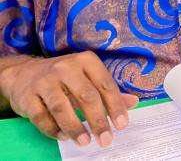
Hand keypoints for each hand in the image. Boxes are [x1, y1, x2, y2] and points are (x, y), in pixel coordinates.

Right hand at [0, 52, 137, 145]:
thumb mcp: (88, 77)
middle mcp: (65, 68)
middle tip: (106, 139)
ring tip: (86, 141)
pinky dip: (53, 130)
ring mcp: (44, 81)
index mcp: (86, 61)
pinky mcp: (27, 96)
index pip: (105, 84)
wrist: (24, 73)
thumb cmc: (64, 77)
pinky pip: (41, 117)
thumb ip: (109, 90)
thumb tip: (133, 103)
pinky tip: (64, 137)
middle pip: (86, 96)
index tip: (122, 125)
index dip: (115, 106)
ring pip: (62, 107)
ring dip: (75, 127)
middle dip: (98, 120)